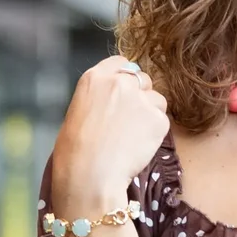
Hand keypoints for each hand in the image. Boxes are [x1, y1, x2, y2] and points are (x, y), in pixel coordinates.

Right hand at [49, 56, 170, 213]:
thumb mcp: (79, 111)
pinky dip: (155, 133)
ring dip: (149, 114)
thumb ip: (100, 97)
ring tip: (133, 137)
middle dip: (139, 95)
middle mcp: (121, 82)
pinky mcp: (159, 118)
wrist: (89, 174)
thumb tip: (115, 101)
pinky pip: (162, 120)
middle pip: (142, 79)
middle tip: (129, 120)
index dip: (125, 78)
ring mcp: (142, 98)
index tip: (123, 93)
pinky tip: (139, 146)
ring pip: (156, 99)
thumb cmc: (74, 151)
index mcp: (96, 77)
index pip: (121, 63)